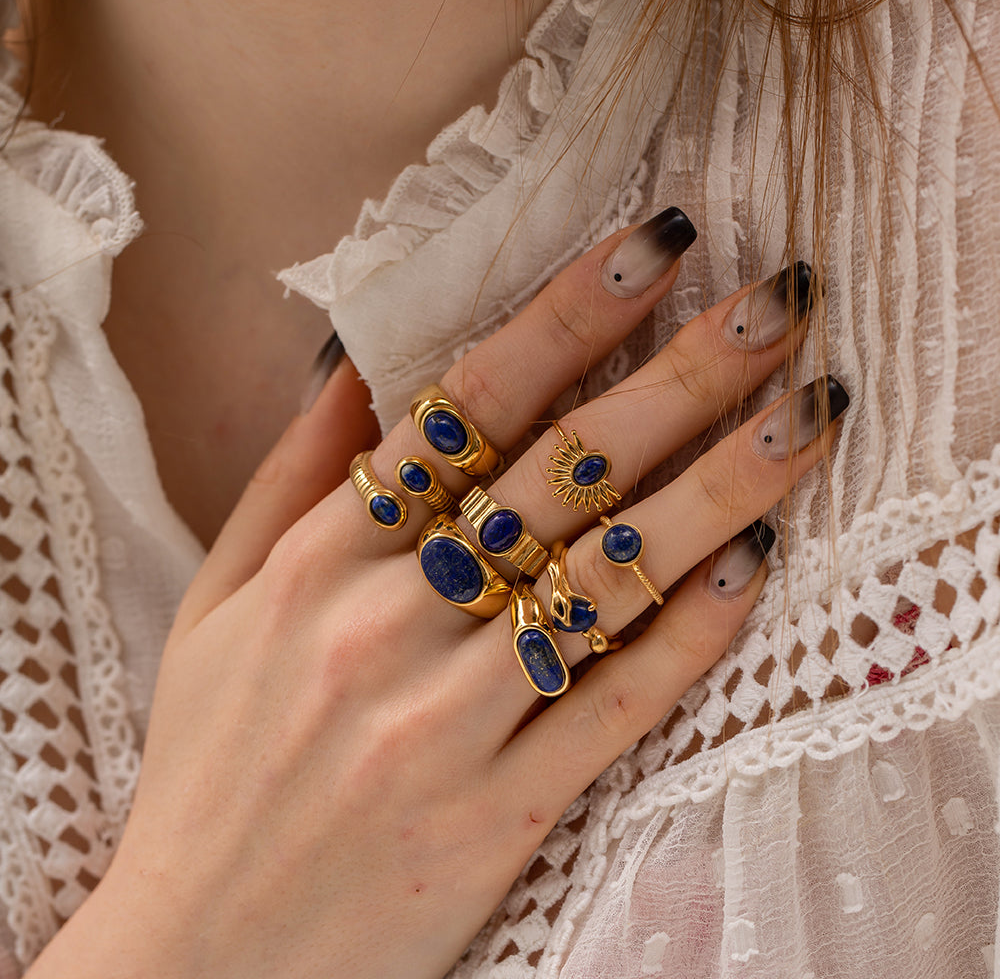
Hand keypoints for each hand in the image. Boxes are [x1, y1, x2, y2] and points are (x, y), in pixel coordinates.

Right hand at [27, 212, 842, 978]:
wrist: (206, 954)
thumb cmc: (211, 766)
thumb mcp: (220, 605)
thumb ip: (293, 477)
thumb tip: (355, 357)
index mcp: (318, 562)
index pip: (462, 405)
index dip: (564, 315)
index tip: (648, 249)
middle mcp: (386, 625)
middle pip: (562, 474)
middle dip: (681, 375)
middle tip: (772, 304)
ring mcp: (451, 724)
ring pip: (611, 581)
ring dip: (725, 488)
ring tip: (808, 413)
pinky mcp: (503, 817)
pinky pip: (618, 705)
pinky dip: (694, 633)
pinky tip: (757, 563)